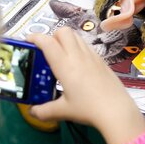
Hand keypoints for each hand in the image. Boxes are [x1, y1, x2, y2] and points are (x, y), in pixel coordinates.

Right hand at [28, 28, 144, 143]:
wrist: (117, 110)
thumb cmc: (88, 109)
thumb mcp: (63, 111)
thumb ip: (44, 111)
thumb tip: (32, 111)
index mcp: (65, 65)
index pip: (47, 42)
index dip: (35, 37)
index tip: (28, 41)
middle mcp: (78, 56)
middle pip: (63, 31)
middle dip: (52, 35)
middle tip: (46, 51)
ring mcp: (92, 56)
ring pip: (76, 36)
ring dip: (65, 40)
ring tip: (61, 56)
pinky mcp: (102, 60)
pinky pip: (86, 46)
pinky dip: (77, 48)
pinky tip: (77, 65)